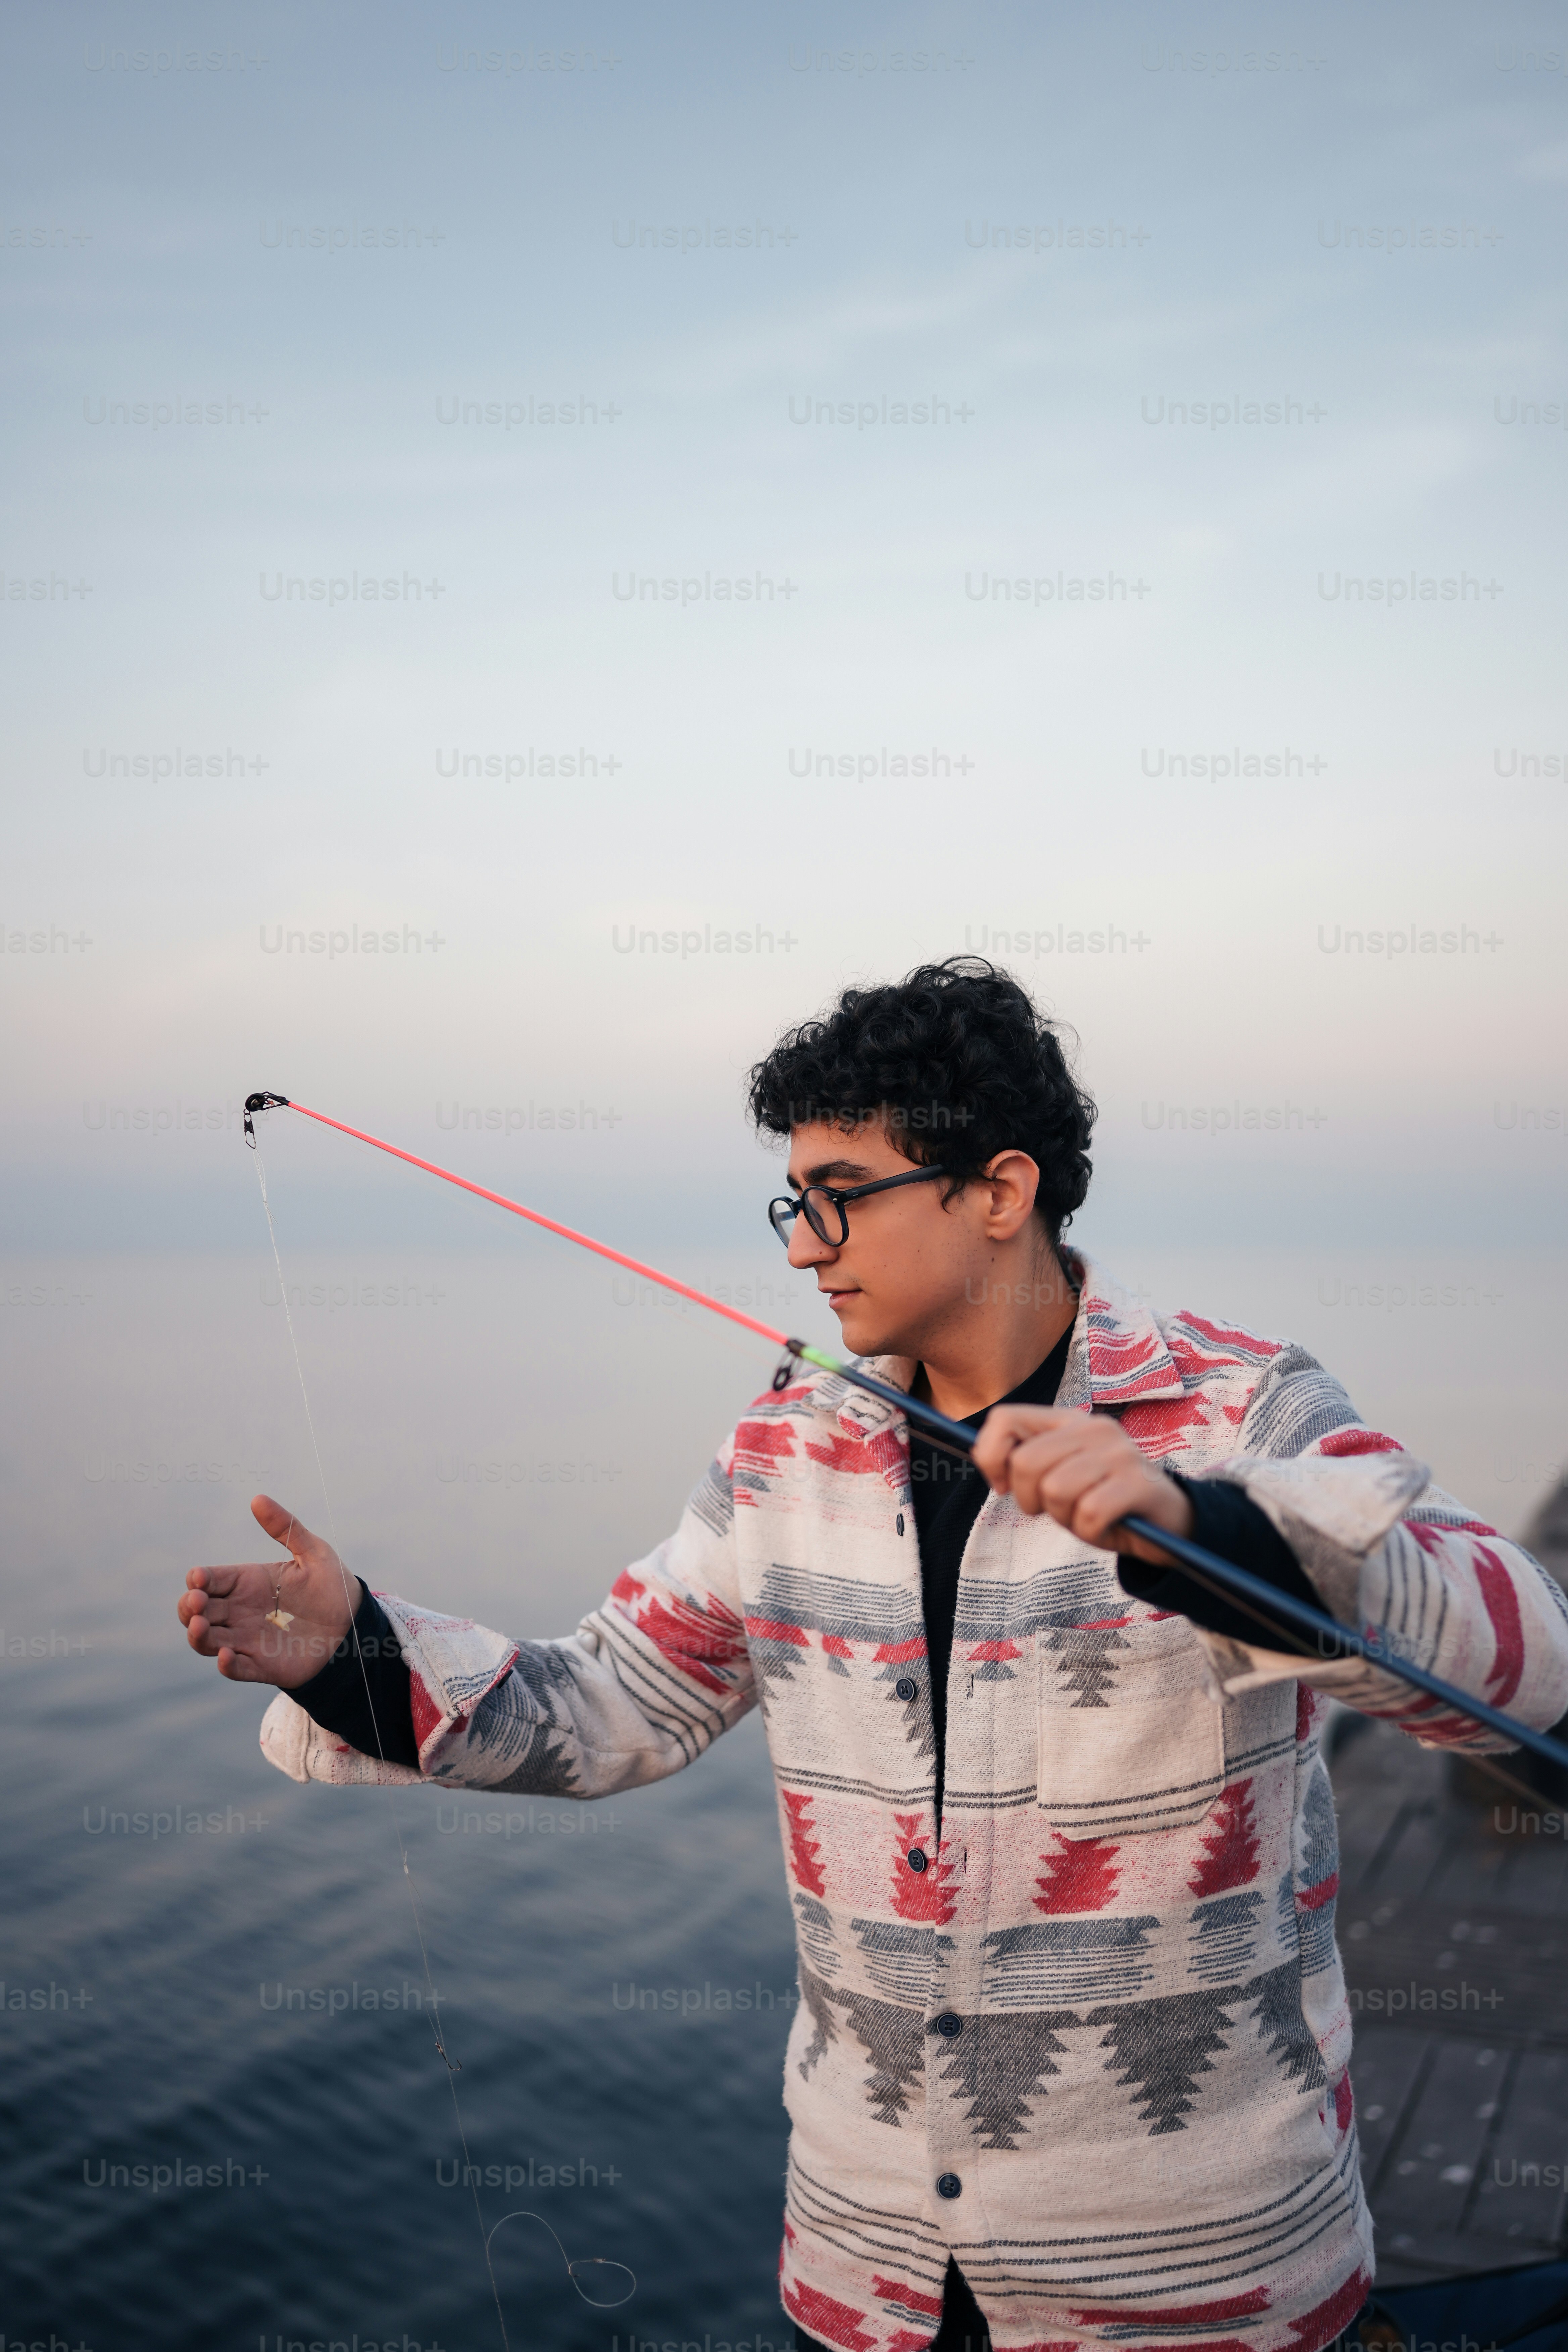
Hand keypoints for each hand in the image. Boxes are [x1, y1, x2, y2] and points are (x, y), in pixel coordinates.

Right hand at [177, 1493, 360, 1689]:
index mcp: (247, 1582)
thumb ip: (286, 1527)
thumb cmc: (331, 1586)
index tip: (198, 1578)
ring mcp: (247, 1639)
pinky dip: (226, 1665)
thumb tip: (257, 1498)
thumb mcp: (313, 1552)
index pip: (211, 1579)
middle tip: (195, 1601)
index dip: (199, 1579)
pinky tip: (225, 1657)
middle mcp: (240, 1611)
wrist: (354, 1624)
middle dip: (189, 1606)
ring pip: (207, 1640)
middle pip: (198, 1610)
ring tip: (200, 1626)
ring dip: (198, 1635)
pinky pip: (236, 1668)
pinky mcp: (261, 1665)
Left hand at [970, 1407, 1193, 1566]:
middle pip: (1025, 1462)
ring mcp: (1118, 1452)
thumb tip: (984, 1456)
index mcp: (1068, 1421)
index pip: (1005, 1419)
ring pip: (1055, 1490)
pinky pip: (1089, 1514)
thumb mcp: (1058, 1478)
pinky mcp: (1138, 1483)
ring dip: (1066, 1518)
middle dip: (1031, 1500)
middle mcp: (1093, 1427)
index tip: (1002, 1486)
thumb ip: (1025, 1462)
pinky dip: (1092, 1532)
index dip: (990, 1457)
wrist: (1168, 1523)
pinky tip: (1109, 1527)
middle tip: (1057, 1510)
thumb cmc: (1103, 1502)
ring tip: (1089, 1516)